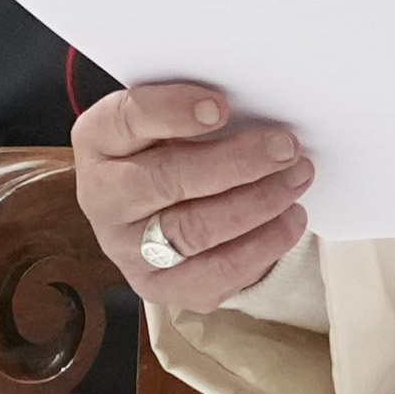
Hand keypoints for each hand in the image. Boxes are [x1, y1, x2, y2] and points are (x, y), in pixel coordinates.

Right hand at [80, 80, 311, 312]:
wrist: (155, 212)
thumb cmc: (170, 151)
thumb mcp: (169, 120)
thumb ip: (197, 111)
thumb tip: (256, 107)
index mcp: (98, 141)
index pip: (127, 120)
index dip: (172, 112)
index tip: (221, 106)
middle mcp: (101, 198)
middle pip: (166, 180)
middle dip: (236, 163)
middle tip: (285, 148)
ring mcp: (126, 249)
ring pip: (193, 231)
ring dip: (257, 204)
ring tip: (296, 179)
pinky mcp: (157, 286)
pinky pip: (214, 274)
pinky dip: (261, 247)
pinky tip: (290, 221)